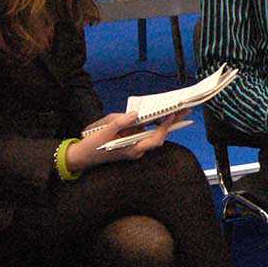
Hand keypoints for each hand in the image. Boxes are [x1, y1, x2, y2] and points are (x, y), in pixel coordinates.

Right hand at [66, 111, 181, 172]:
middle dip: (172, 123)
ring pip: (153, 134)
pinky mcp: (130, 143)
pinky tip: (157, 115)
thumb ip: (121, 122)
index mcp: (133, 150)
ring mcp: (134, 147)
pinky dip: (152, 124)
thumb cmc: (93, 145)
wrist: (82, 157)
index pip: (155, 139)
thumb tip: (135, 114)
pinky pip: (144, 133)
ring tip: (176, 110)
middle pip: (159, 136)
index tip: (171, 114)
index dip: (164, 127)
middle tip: (185, 110)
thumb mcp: (105, 131)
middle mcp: (137, 150)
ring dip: (164, 122)